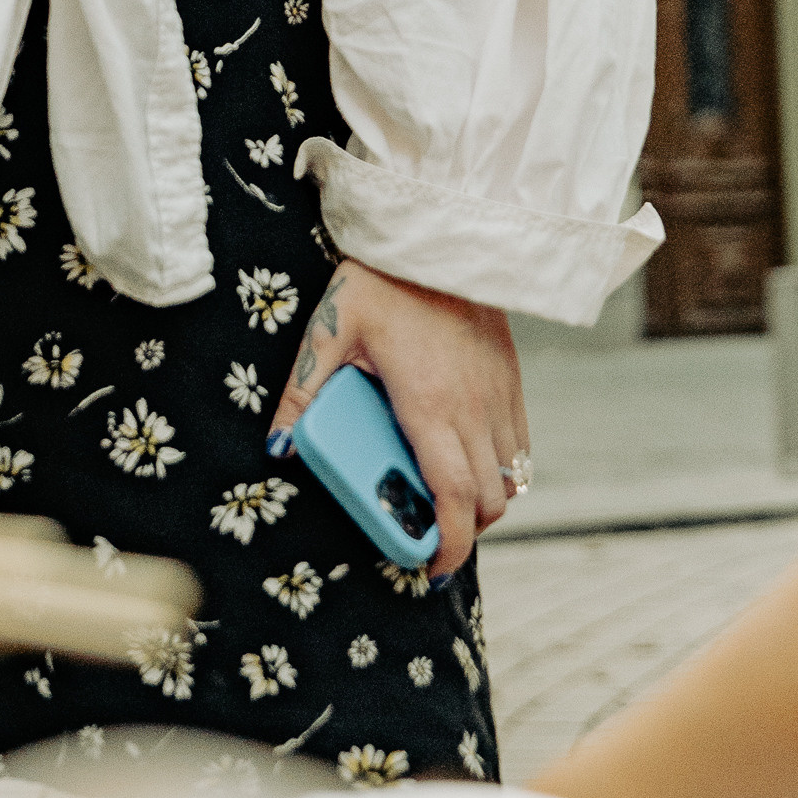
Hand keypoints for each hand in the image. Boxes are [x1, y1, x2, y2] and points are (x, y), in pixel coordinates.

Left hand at [268, 259, 527, 580]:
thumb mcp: (330, 329)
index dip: (448, 544)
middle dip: (464, 532)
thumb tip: (278, 447)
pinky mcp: (513, 376)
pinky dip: (502, 467)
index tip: (431, 567)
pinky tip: (468, 456)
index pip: (453, 497)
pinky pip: (519, 443)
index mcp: (430, 405)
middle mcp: (474, 407)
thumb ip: (303, 392)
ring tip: (447, 501)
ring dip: (485, 501)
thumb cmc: (382, 279)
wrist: (440, 229)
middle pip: (488, 499)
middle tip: (430, 538)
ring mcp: (499, 393)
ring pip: (510, 476)